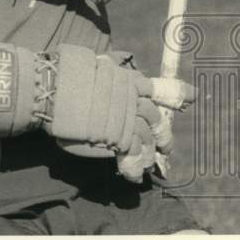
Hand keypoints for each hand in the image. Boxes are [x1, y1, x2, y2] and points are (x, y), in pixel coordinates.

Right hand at [0, 42, 195, 182]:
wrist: (48, 91)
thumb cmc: (62, 75)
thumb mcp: (89, 64)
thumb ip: (105, 69)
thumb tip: (109, 67)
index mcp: (126, 79)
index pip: (156, 87)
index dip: (176, 92)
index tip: (191, 97)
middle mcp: (131, 98)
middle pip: (154, 117)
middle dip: (162, 133)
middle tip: (166, 146)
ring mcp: (125, 118)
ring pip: (146, 137)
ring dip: (150, 152)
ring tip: (150, 164)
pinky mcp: (117, 138)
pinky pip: (133, 154)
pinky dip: (135, 165)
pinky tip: (134, 175)